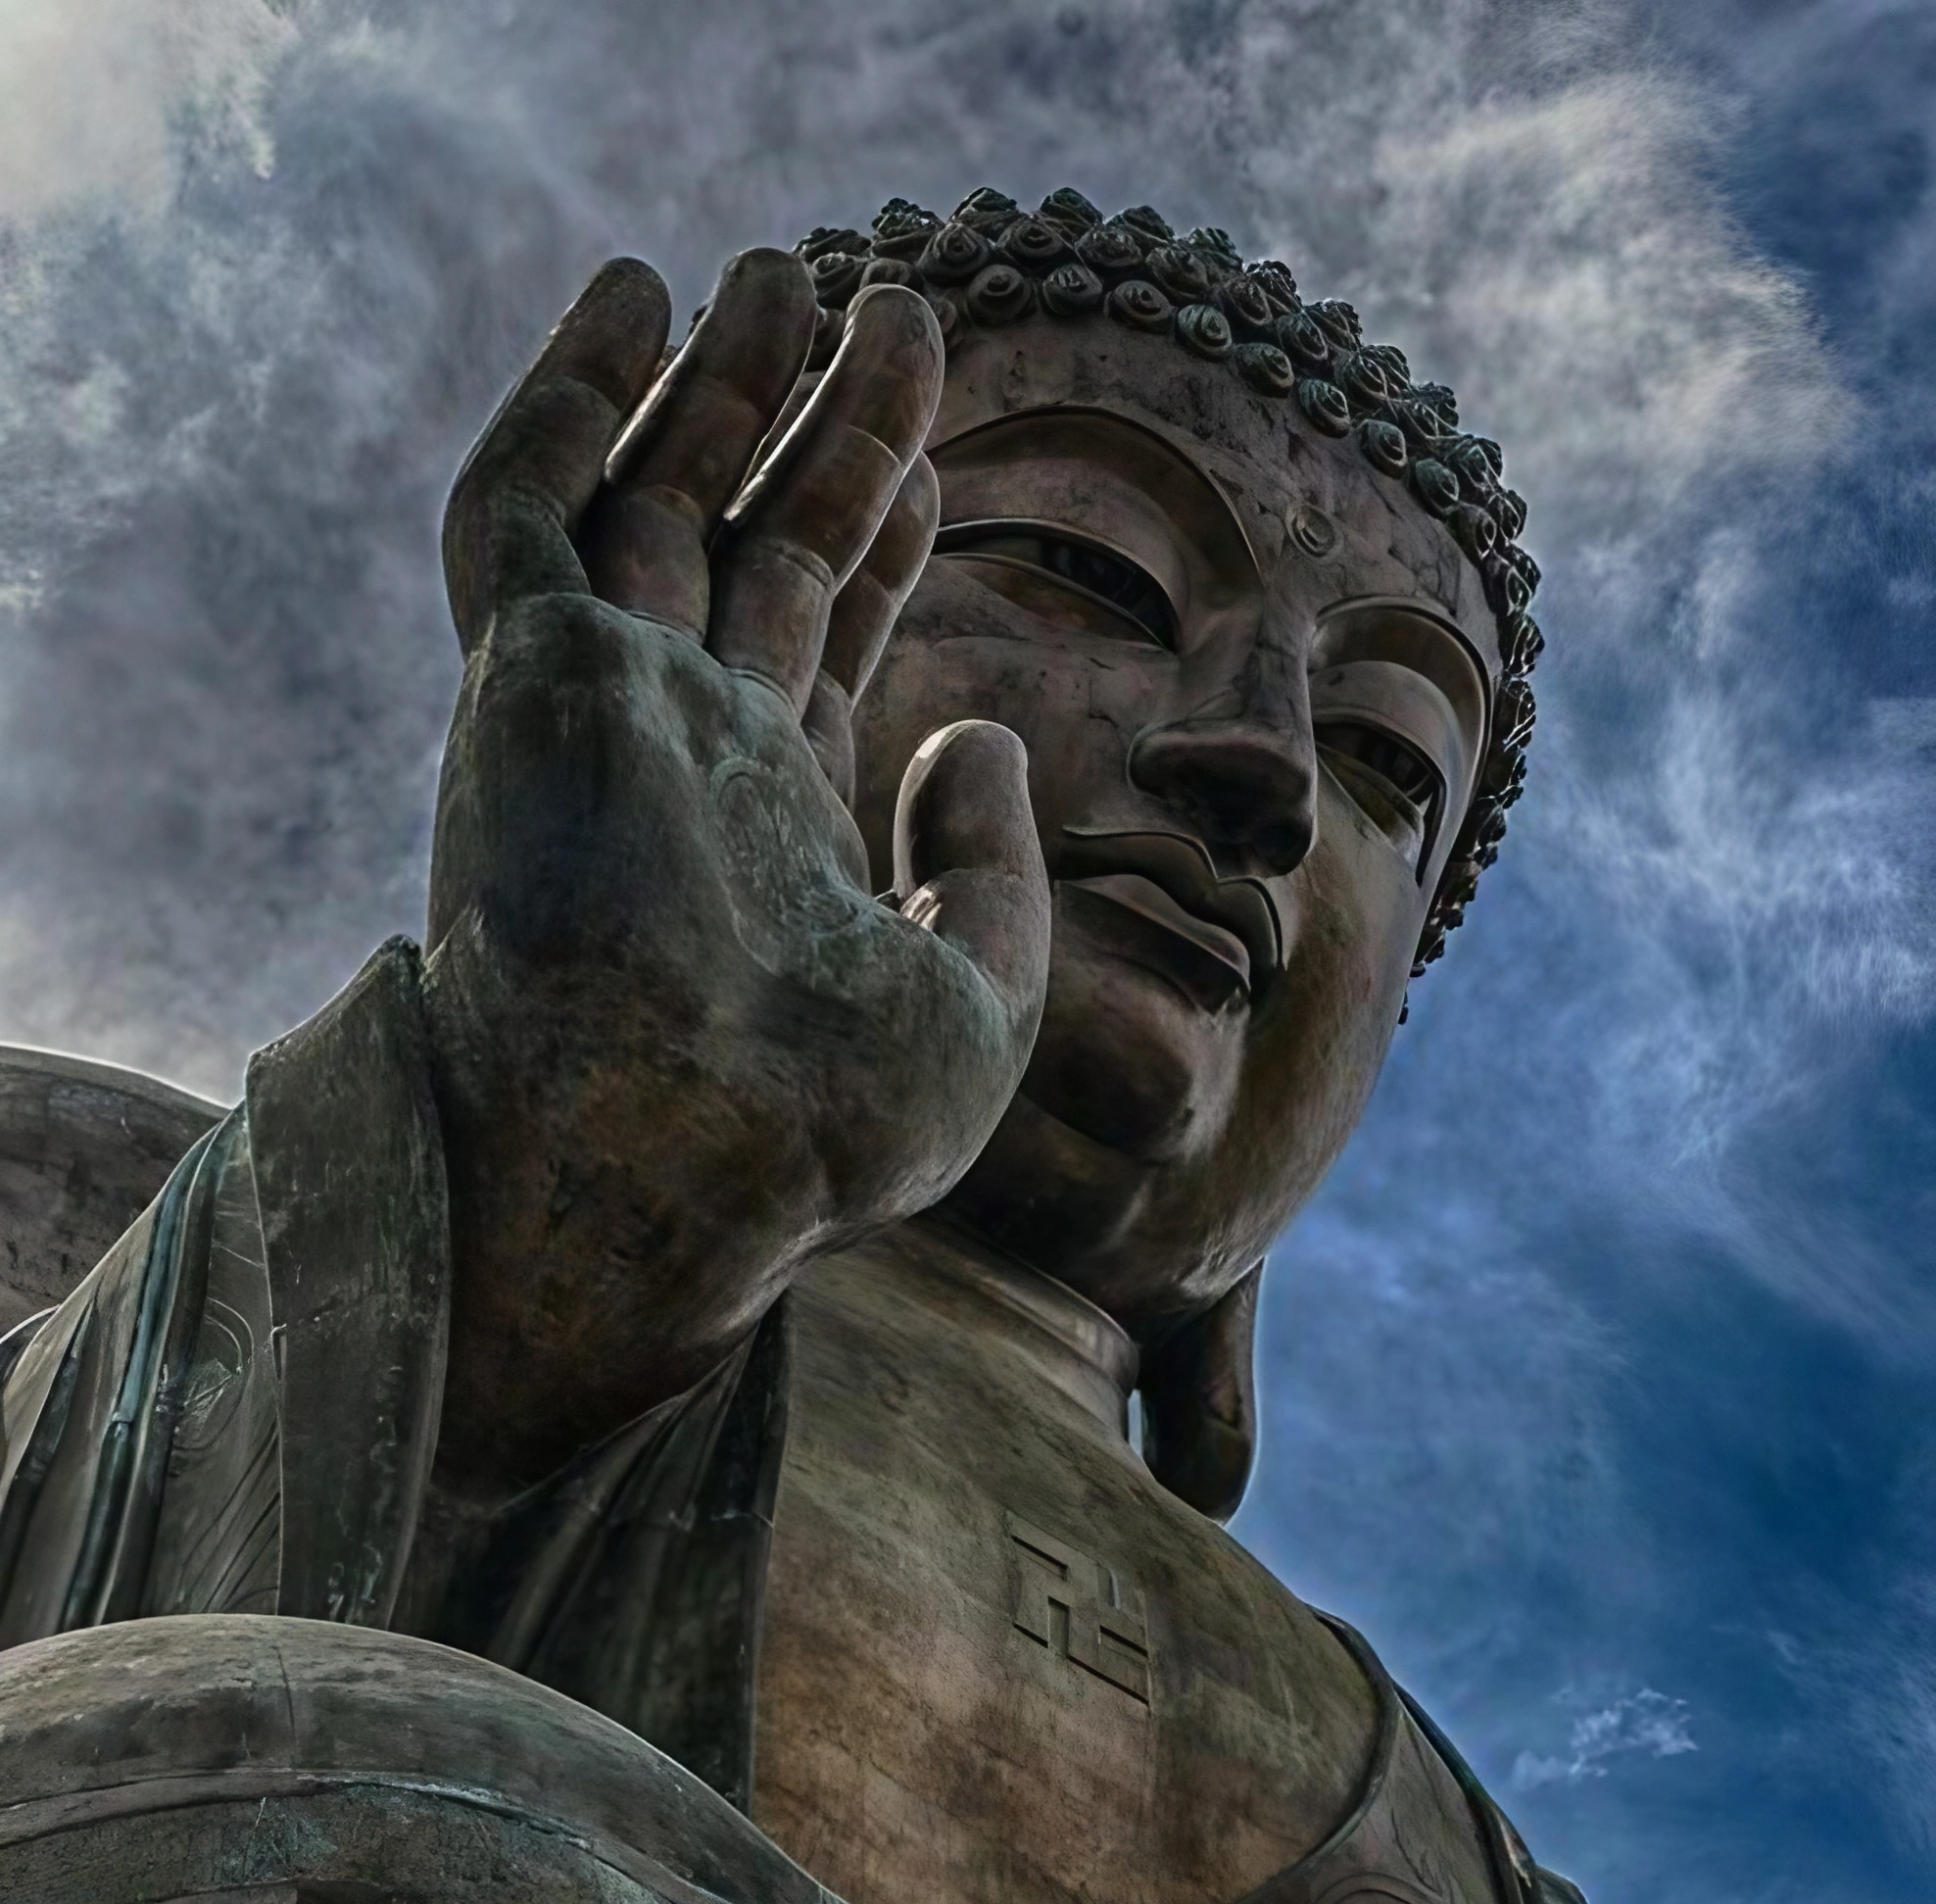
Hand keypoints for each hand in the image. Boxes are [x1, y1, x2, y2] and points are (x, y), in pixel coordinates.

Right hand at [423, 253, 1048, 1493]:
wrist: (678, 1165)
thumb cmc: (819, 1133)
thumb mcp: (977, 1003)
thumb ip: (987, 869)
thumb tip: (974, 729)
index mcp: (769, 820)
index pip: (822, 634)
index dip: (875, 528)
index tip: (925, 448)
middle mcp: (676, 753)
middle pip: (749, 545)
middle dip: (818, 427)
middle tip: (893, 307)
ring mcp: (597, 711)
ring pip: (647, 499)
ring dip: (714, 384)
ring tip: (786, 272)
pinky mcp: (527, 679)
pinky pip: (525, 505)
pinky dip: (569, 396)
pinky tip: (636, 299)